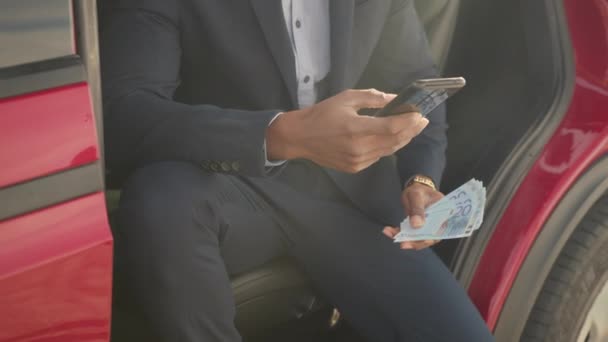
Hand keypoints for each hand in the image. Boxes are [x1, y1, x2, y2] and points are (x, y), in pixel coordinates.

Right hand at [266, 89, 428, 172]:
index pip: (392, 127)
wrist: (300, 137)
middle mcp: (359, 148)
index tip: (420, 114)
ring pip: (388, 151)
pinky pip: (377, 157)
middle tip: (421, 121)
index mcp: (356, 128)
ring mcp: (358, 160)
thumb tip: (394, 99)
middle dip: (411, 130)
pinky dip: (386, 147)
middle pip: (395, 141)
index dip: (409, 122)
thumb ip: (372, 98)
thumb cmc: (322, 114)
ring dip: (402, 140)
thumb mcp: (346, 98)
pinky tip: (389, 138)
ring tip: (410, 129)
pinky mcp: (355, 167)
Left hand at [383, 183, 443, 249]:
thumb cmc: (419, 190)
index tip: (420, 240)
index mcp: (443, 214)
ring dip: (404, 239)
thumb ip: (417, 209)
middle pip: (429, 238)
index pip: (440, 230)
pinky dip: (398, 234)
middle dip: (415, 242)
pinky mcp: (417, 228)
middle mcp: (437, 223)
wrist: (414, 188)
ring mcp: (427, 227)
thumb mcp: (416, 195)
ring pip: (417, 239)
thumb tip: (417, 225)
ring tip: (391, 234)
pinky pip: (409, 234)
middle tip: (403, 243)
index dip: (431, 238)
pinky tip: (389, 231)